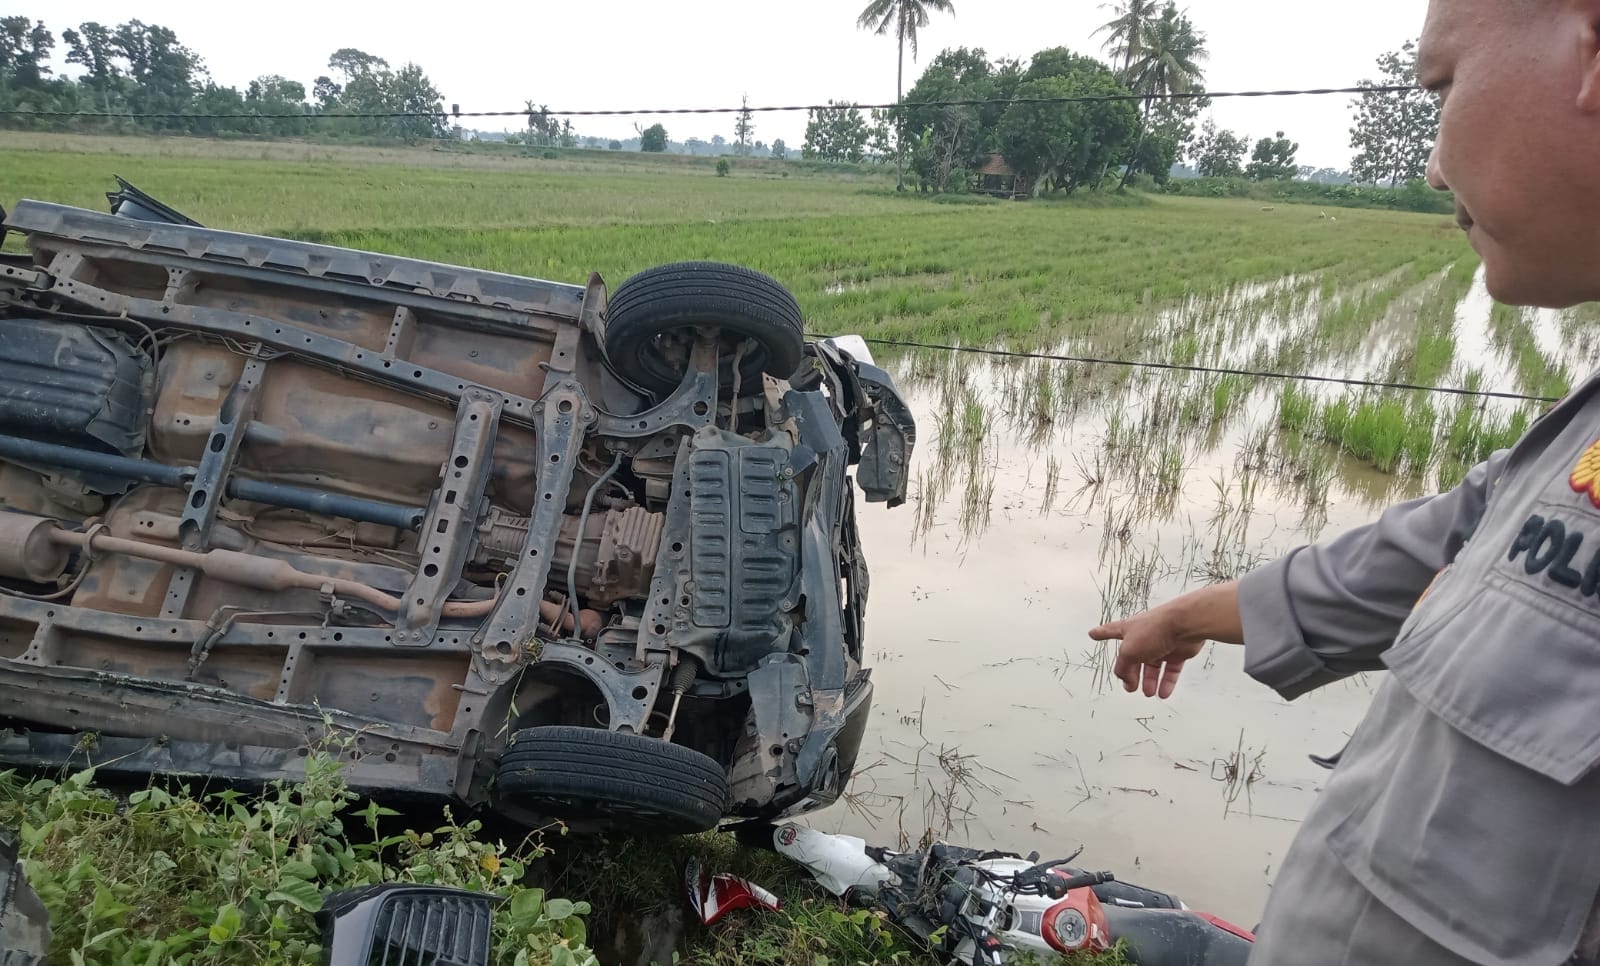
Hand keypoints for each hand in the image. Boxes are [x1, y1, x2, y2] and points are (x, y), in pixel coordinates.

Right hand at [1089, 606, 1205, 697]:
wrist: (1184, 625)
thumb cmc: (1155, 629)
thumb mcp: (1128, 651)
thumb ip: (1124, 669)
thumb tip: (1127, 681)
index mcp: (1128, 630)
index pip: (1110, 631)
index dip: (1101, 633)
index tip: (1093, 634)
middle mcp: (1144, 637)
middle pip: (1134, 658)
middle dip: (1131, 673)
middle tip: (1129, 685)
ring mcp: (1161, 644)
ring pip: (1153, 667)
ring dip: (1149, 681)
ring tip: (1147, 692)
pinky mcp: (1177, 652)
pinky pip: (1170, 671)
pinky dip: (1166, 683)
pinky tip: (1162, 693)